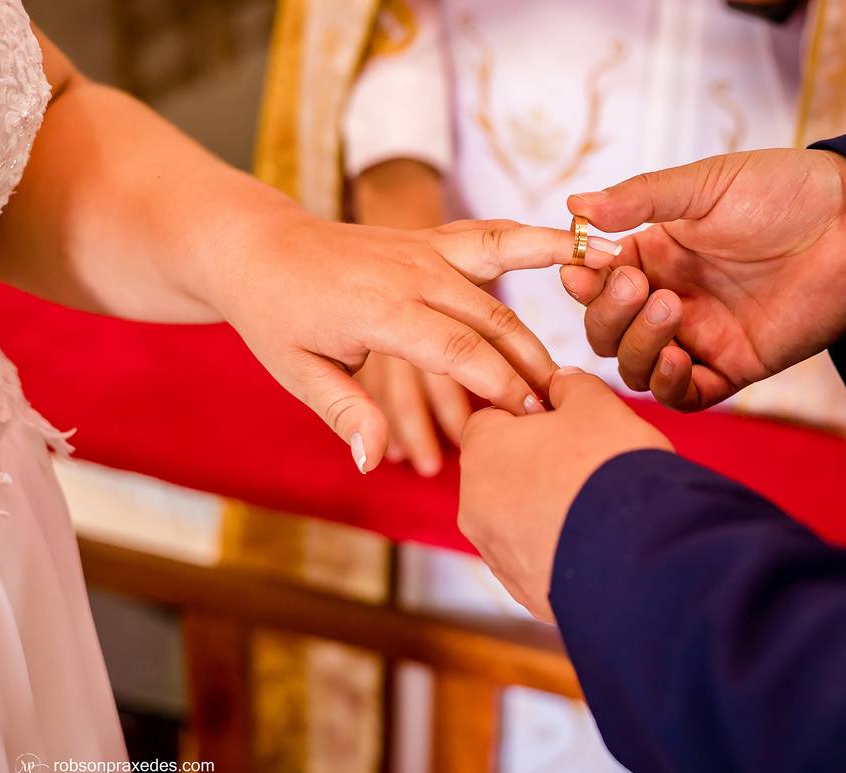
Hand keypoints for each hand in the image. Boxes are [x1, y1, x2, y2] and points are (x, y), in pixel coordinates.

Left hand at [213, 214, 619, 472]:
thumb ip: (343, 412)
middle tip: (562, 410)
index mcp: (380, 308)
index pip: (459, 351)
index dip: (499, 385)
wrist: (259, 245)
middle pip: (491, 323)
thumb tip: (371, 460)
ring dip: (541, 327)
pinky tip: (586, 244)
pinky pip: (495, 238)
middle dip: (530, 369)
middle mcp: (412, 272)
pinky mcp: (435, 240)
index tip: (532, 418)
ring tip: (579, 357)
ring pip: (501, 290)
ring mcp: (426, 250)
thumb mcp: (295, 371)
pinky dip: (540, 240)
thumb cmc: (275, 313)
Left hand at [458, 367, 672, 621]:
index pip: (490, 419)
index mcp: (482, 451)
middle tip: (586, 463)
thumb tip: (562, 383)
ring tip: (597, 505)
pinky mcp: (524, 592)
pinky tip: (598, 541)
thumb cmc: (611, 468)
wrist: (640, 553)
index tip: (565, 422)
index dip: (529, 416)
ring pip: (517, 520)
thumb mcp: (597, 405)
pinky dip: (559, 548)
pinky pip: (536, 560)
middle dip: (536, 466)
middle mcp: (475, 506)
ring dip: (546, 509)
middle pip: (501, 472)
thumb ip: (573, 387)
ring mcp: (497, 555)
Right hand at [560, 148, 845, 411]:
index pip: (595, 282)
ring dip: (638, 345)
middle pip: (608, 332)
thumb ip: (640, 199)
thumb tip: (574, 206)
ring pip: (637, 367)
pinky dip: (669, 385)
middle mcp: (669, 298)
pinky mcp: (733, 366)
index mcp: (654, 254)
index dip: (583, 281)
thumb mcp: (704, 184)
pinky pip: (685, 395)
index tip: (582, 267)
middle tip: (638, 285)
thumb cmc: (783, 191)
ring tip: (669, 307)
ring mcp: (699, 336)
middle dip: (610, 314)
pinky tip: (678, 358)